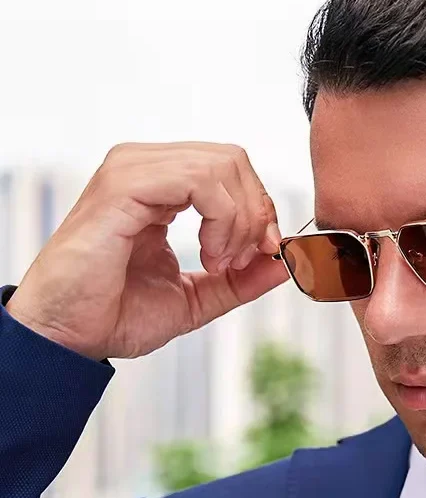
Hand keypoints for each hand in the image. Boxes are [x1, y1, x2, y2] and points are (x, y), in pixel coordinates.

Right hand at [5, 142, 289, 360]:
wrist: (69, 337)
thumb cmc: (116, 314)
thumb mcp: (197, 297)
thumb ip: (241, 280)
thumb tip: (283, 263)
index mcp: (161, 188)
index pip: (230, 170)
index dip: (259, 209)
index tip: (263, 254)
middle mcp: (146, 170)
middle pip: (233, 160)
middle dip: (256, 213)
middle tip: (245, 259)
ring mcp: (132, 172)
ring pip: (221, 165)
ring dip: (240, 220)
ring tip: (222, 263)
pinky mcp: (123, 186)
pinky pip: (198, 180)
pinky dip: (222, 219)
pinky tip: (210, 256)